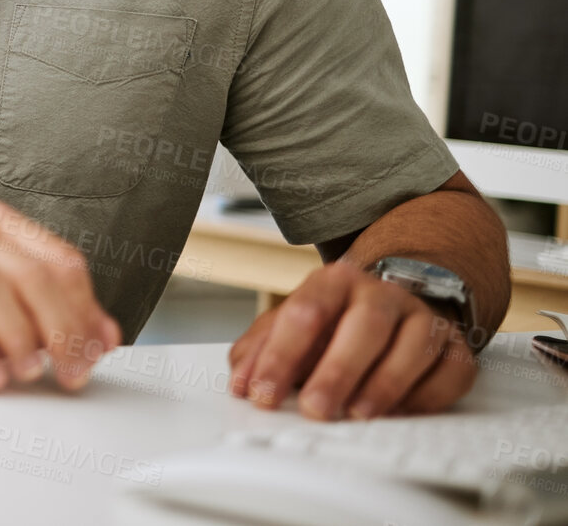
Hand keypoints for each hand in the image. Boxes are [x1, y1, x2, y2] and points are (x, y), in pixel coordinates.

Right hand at [0, 199, 121, 392]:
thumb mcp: (1, 309)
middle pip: (31, 274)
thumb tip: (104, 337)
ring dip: (16, 338)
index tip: (91, 355)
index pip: (60, 261)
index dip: (84, 312)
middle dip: (60, 330)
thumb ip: (53, 316)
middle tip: (67, 373)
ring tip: (22, 372)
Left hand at [228, 260, 477, 419]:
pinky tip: (401, 413)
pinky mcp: (455, 347)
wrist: (393, 306)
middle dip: (337, 371)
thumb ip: (260, 350)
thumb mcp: (290, 326)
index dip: (280, 356)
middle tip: (314, 409)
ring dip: (384, 385)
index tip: (263, 393)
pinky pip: (451, 371)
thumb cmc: (335, 323)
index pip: (304, 313)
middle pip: (363, 325)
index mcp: (334, 282)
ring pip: (412, 346)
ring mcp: (422, 318)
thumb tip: (243, 382)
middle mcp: (381, 293)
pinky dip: (427, 396)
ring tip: (357, 415)